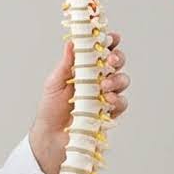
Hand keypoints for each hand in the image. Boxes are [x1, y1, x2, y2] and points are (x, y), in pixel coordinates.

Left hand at [30, 32, 129, 173]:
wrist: (51, 136)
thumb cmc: (51, 109)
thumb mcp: (54, 83)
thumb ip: (66, 63)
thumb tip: (72, 42)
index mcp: (85, 69)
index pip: (101, 50)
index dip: (109, 42)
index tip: (111, 37)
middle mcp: (98, 80)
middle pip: (116, 62)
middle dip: (117, 58)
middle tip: (110, 60)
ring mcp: (105, 96)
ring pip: (122, 80)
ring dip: (117, 79)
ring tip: (105, 86)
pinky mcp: (109, 112)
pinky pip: (122, 102)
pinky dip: (118, 99)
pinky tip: (108, 100)